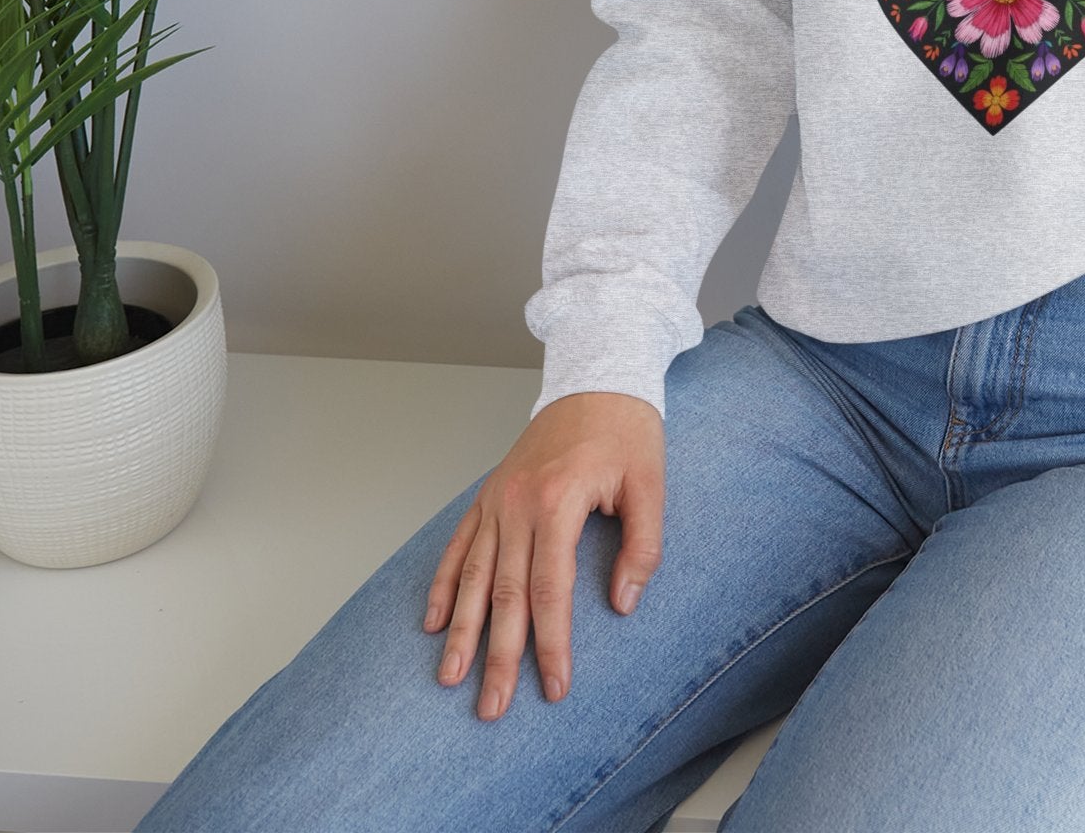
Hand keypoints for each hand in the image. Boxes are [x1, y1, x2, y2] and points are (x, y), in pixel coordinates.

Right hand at [424, 390, 662, 720]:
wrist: (597, 377)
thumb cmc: (627, 430)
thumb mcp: (650, 484)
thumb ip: (643, 546)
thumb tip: (623, 604)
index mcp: (558, 501)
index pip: (550, 590)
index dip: (551, 643)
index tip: (554, 686)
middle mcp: (518, 503)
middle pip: (503, 593)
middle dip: (497, 655)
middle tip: (491, 708)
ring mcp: (498, 498)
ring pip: (472, 575)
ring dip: (460, 630)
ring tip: (450, 678)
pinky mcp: (490, 493)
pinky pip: (459, 544)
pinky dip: (443, 584)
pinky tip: (433, 621)